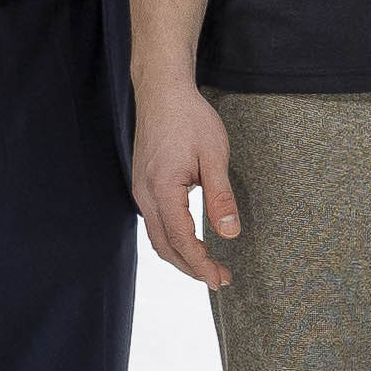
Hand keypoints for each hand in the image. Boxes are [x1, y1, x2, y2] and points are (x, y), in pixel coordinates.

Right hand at [132, 75, 238, 286]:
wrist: (162, 92)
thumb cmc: (189, 118)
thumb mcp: (214, 155)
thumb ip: (221, 196)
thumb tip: (230, 233)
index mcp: (162, 189)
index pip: (182, 240)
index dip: (201, 264)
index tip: (220, 278)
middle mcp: (145, 195)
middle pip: (165, 247)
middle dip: (192, 268)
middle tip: (220, 279)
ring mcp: (141, 191)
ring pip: (158, 238)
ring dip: (182, 256)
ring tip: (208, 266)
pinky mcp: (144, 185)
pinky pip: (156, 223)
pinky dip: (173, 240)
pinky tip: (191, 241)